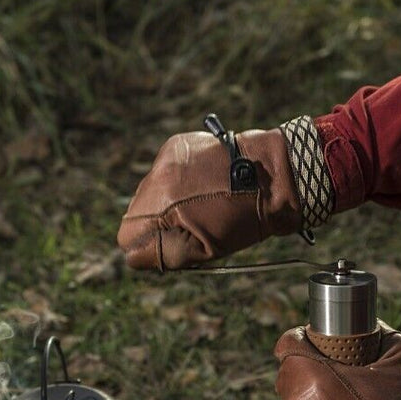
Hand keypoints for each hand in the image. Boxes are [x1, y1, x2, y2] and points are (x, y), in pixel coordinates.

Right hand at [117, 128, 301, 271]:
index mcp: (163, 203)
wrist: (274, 176)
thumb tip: (134, 254)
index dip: (145, 247)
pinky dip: (175, 183)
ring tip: (198, 205)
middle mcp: (158, 175)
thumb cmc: (243, 219)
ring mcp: (166, 157)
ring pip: (147, 192)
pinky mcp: (176, 145)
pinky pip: (162, 173)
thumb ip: (163, 254)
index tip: (169, 246)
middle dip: (156, 225)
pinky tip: (200, 186)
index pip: (126, 234)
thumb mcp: (204, 249)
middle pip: (135, 212)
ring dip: (165, 204)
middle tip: (189, 226)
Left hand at [271, 326, 400, 399]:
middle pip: (289, 378)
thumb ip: (391, 344)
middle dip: (308, 380)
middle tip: (335, 391)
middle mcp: (288, 399)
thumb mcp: (397, 376)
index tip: (318, 349)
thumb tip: (383, 331)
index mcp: (307, 371)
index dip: (304, 342)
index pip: (289, 342)